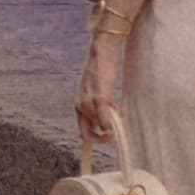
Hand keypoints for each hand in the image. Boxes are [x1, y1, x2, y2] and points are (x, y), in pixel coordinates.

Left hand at [76, 21, 124, 144]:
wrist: (101, 52)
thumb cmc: (101, 71)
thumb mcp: (97, 92)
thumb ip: (99, 107)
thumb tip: (108, 124)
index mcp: (78, 105)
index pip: (81, 131)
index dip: (90, 142)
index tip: (102, 142)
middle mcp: (80, 105)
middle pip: (86, 135)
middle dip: (100, 139)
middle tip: (111, 135)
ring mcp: (88, 103)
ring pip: (100, 126)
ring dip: (110, 122)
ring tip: (114, 106)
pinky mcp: (99, 97)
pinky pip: (104, 120)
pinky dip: (111, 122)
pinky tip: (115, 109)